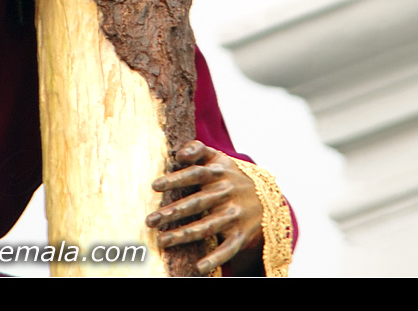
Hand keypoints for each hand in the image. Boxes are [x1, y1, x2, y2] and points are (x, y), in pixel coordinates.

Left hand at [146, 140, 263, 274]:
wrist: (267, 200)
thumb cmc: (231, 177)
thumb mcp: (218, 158)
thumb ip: (198, 149)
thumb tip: (179, 153)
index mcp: (219, 173)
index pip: (195, 174)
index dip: (176, 179)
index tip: (155, 186)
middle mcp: (226, 194)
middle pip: (197, 203)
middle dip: (173, 212)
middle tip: (150, 220)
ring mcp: (234, 215)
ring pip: (207, 227)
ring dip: (184, 235)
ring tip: (162, 240)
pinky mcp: (241, 234)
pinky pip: (228, 248)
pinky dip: (215, 259)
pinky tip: (199, 267)